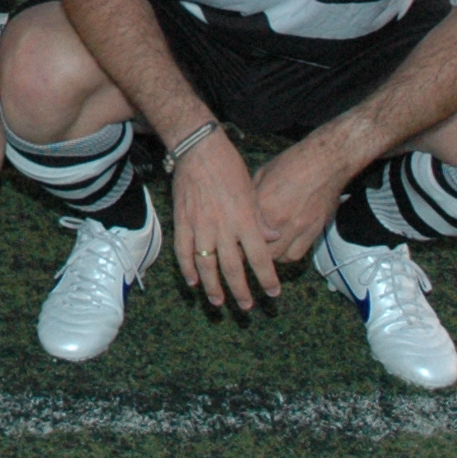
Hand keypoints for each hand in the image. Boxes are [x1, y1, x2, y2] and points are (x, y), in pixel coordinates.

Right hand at [167, 134, 279, 310]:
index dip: (267, 278)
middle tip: (247, 307)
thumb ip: (260, 218)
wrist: (199, 150)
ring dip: (213, 287)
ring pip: (207, 265)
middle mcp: (224, 228)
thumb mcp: (253, 191)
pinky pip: (184, 251)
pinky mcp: (183, 221)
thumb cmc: (230, 167)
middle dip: (241, 291)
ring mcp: (201, 226)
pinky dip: (188, 268)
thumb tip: (271, 238)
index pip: (260, 258)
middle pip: (233, 268)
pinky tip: (192, 281)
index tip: (273, 294)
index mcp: (245, 220)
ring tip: (218, 302)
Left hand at [249, 140, 353, 263]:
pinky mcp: (315, 231)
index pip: (244, 232)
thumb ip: (252, 196)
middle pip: (261, 250)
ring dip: (271, 255)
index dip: (237, 239)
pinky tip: (284, 246)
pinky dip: (288, 254)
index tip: (234, 241)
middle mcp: (280, 219)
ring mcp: (299, 227)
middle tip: (249, 247)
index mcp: (263, 203)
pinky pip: (297, 254)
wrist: (326, 161)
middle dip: (253, 251)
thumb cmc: (293, 162)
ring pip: (280, 256)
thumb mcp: (263, 173)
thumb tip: (241, 209)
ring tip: (267, 248)